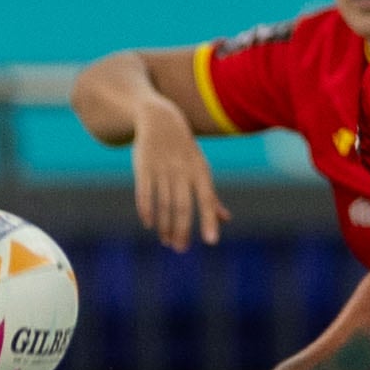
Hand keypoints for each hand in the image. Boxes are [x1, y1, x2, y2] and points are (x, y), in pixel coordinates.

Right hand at [129, 97, 227, 250]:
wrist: (160, 119)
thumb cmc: (184, 151)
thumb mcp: (200, 169)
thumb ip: (210, 196)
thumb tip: (225, 219)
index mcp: (199, 171)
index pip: (206, 200)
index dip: (208, 220)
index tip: (211, 242)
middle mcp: (182, 171)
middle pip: (182, 206)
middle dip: (182, 230)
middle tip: (180, 249)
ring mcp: (162, 168)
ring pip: (163, 203)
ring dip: (164, 225)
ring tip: (166, 241)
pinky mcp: (143, 167)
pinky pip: (144, 193)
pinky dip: (146, 210)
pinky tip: (149, 224)